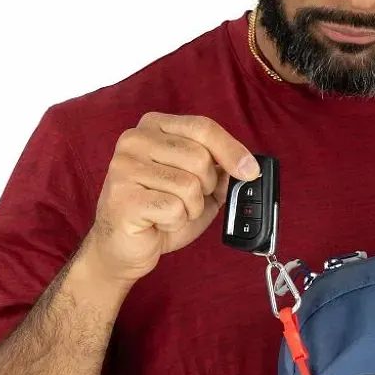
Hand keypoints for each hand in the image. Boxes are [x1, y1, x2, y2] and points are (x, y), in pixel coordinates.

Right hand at [82, 112, 261, 284]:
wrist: (123, 247)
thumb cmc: (160, 214)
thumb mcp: (198, 188)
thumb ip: (219, 173)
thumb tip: (246, 167)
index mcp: (154, 127)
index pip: (202, 127)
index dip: (231, 150)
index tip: (250, 171)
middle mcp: (135, 140)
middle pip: (199, 158)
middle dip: (206, 188)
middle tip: (188, 201)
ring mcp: (125, 166)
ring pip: (189, 186)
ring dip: (190, 209)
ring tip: (169, 213)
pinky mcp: (124, 196)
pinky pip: (174, 209)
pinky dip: (175, 223)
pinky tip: (157, 223)